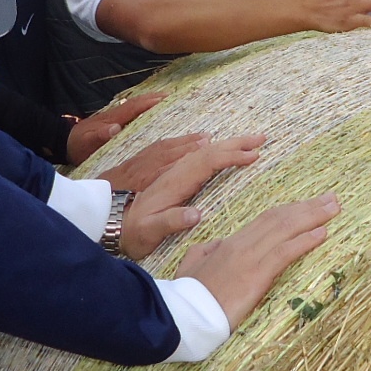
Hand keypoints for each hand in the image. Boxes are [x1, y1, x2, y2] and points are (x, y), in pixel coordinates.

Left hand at [67, 92, 166, 165]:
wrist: (64, 144)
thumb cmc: (77, 145)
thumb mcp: (86, 143)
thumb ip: (99, 136)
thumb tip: (115, 127)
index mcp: (112, 118)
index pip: (134, 107)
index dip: (149, 102)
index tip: (166, 98)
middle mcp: (115, 115)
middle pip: (137, 102)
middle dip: (154, 98)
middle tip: (173, 95)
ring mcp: (114, 117)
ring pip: (135, 106)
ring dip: (150, 101)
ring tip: (167, 99)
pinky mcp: (113, 122)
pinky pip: (132, 112)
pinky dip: (143, 108)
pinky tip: (151, 112)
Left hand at [117, 134, 264, 260]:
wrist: (108, 224)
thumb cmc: (132, 233)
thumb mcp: (150, 232)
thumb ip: (171, 221)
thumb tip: (196, 214)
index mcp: (174, 183)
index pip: (207, 162)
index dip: (231, 156)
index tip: (254, 155)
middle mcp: (175, 172)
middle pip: (209, 150)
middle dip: (237, 142)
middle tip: (262, 137)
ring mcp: (172, 172)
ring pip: (204, 151)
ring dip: (227, 143)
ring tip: (249, 140)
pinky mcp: (170, 177)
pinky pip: (195, 156)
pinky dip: (210, 148)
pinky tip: (215, 145)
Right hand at [175, 193, 339, 327]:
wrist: (180, 313)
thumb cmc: (185, 294)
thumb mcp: (192, 264)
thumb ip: (208, 251)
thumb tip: (218, 244)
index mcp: (230, 243)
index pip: (266, 220)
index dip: (290, 210)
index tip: (308, 205)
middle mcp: (243, 245)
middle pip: (280, 218)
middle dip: (308, 207)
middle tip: (332, 198)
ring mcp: (250, 259)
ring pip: (286, 229)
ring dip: (313, 217)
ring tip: (333, 208)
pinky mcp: (256, 276)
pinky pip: (285, 252)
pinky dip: (304, 240)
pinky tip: (321, 233)